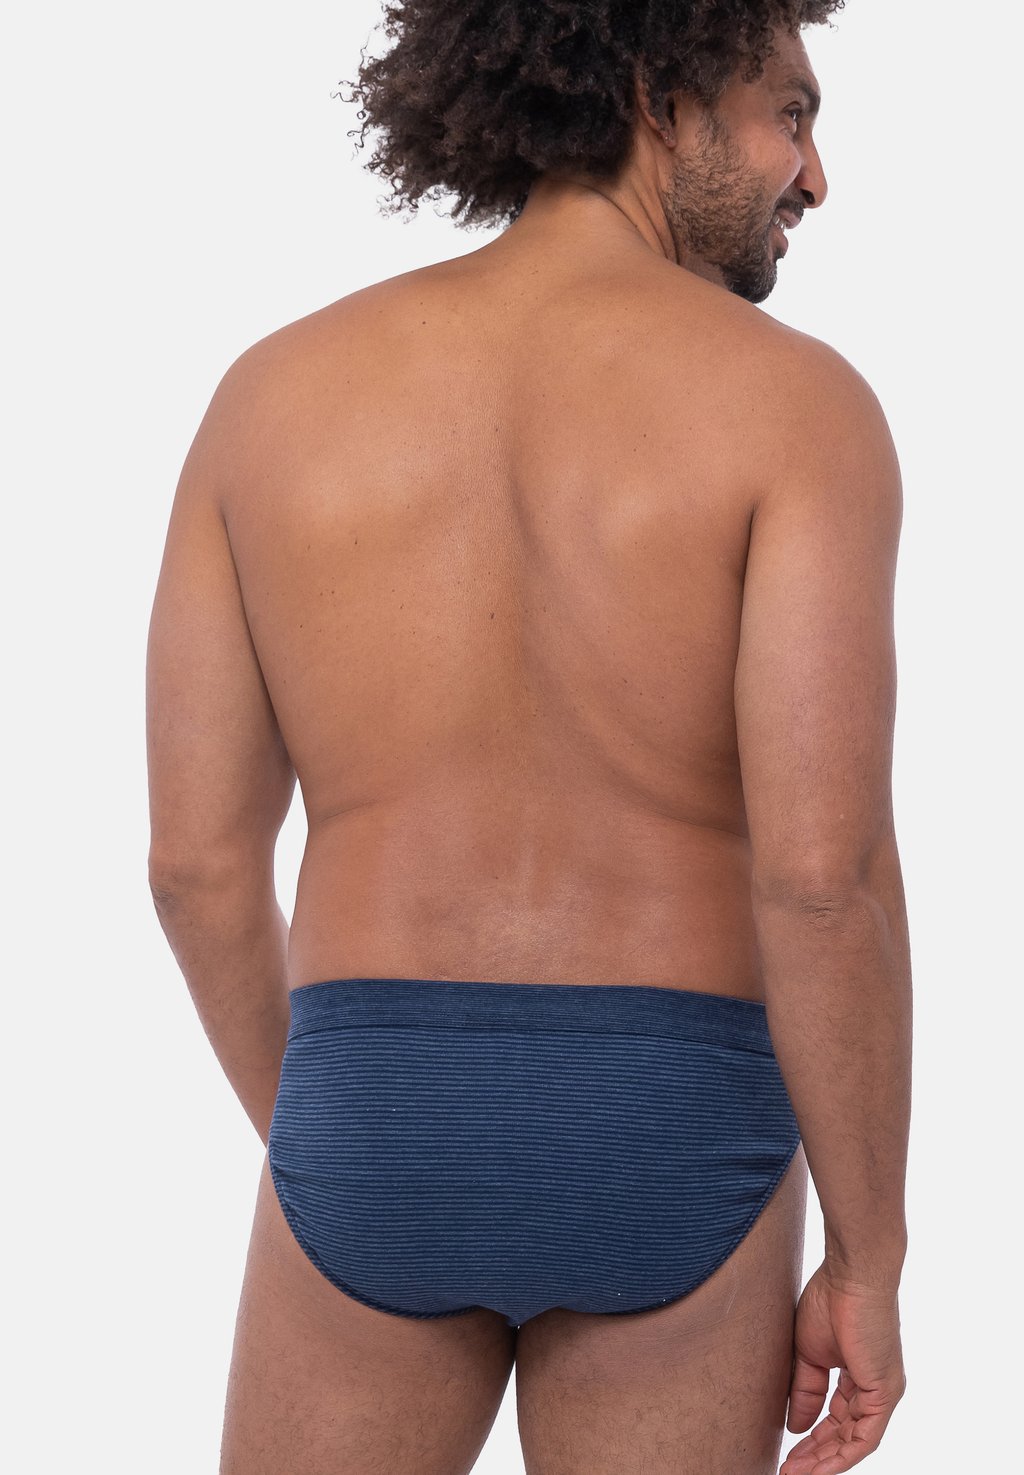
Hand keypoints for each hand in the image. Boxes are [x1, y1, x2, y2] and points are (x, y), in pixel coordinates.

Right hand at [779, 1261, 905, 1474]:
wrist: (851, 1274)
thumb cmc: (830, 1299)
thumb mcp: (808, 1352)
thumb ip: (805, 1390)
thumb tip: (796, 1426)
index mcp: (857, 1375)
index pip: (835, 1418)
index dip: (811, 1439)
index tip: (785, 1453)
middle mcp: (874, 1388)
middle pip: (844, 1435)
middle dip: (815, 1457)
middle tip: (786, 1471)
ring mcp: (882, 1391)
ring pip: (854, 1442)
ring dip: (824, 1462)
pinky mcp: (885, 1392)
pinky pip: (865, 1437)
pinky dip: (842, 1456)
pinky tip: (819, 1468)